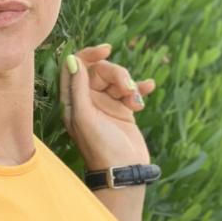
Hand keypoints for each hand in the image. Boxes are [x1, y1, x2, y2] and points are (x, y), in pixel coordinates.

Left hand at [59, 42, 156, 171]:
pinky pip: (131, 90)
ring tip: (136, 101)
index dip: (89, 55)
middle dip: (117, 74)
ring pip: (117, 79)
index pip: (75, 66)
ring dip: (130, 84)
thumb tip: (72, 59)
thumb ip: (77, 87)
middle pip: (100, 70)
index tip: (106, 50)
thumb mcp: (84, 116)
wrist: (123, 170)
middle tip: (128, 89)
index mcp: (73, 100)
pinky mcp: (123, 110)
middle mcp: (88, 100)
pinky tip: (149, 87)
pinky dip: (140, 88)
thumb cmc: (100, 146)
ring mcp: (106, 105)